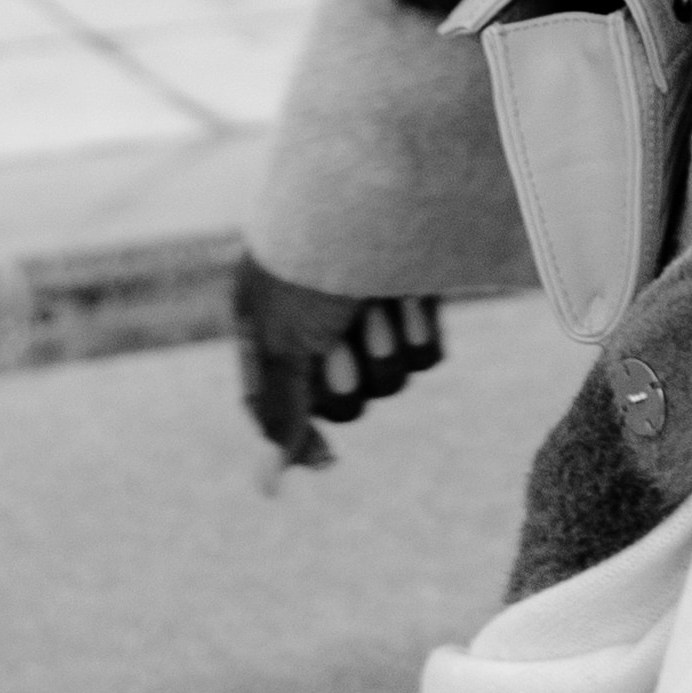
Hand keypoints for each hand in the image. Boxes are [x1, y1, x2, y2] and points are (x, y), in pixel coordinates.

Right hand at [232, 257, 441, 473]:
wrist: (371, 205)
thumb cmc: (307, 268)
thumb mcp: (282, 343)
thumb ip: (279, 413)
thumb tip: (267, 487)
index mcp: (268, 329)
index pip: (278, 406)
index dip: (302, 438)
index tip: (329, 457)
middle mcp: (318, 326)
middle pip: (343, 402)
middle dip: (345, 379)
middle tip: (334, 335)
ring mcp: (370, 315)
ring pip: (388, 382)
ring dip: (383, 351)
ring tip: (374, 301)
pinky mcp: (414, 304)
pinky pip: (424, 356)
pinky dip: (418, 331)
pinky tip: (408, 294)